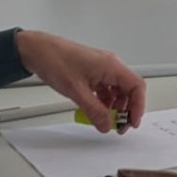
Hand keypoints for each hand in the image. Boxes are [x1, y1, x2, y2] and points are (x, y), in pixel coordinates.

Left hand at [15, 30, 145, 133]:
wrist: (38, 51)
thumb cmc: (56, 60)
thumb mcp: (76, 91)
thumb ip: (94, 110)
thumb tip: (106, 124)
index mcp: (111, 65)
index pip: (136, 86)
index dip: (138, 106)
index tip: (132, 122)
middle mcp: (110, 65)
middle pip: (129, 89)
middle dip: (127, 109)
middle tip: (119, 126)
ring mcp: (102, 68)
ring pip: (118, 90)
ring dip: (116, 107)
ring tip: (107, 120)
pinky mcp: (93, 72)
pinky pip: (106, 89)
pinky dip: (105, 102)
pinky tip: (98, 111)